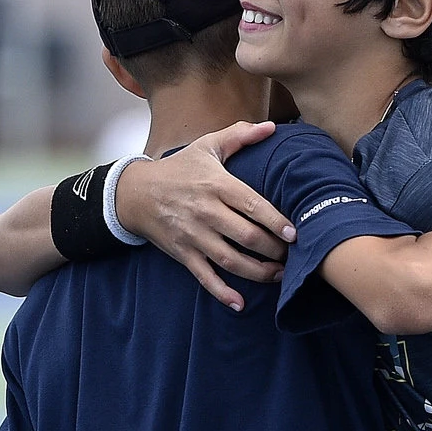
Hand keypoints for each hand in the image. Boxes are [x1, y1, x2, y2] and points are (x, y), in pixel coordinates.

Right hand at [116, 121, 296, 310]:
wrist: (135, 193)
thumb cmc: (179, 169)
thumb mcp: (206, 147)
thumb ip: (239, 135)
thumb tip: (271, 126)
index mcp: (216, 185)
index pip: (251, 205)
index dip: (275, 221)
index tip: (296, 233)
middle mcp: (206, 212)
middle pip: (246, 236)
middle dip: (274, 250)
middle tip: (294, 256)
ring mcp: (194, 235)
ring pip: (230, 260)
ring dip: (258, 273)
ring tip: (279, 275)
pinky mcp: (183, 254)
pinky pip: (205, 277)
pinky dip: (222, 293)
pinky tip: (241, 303)